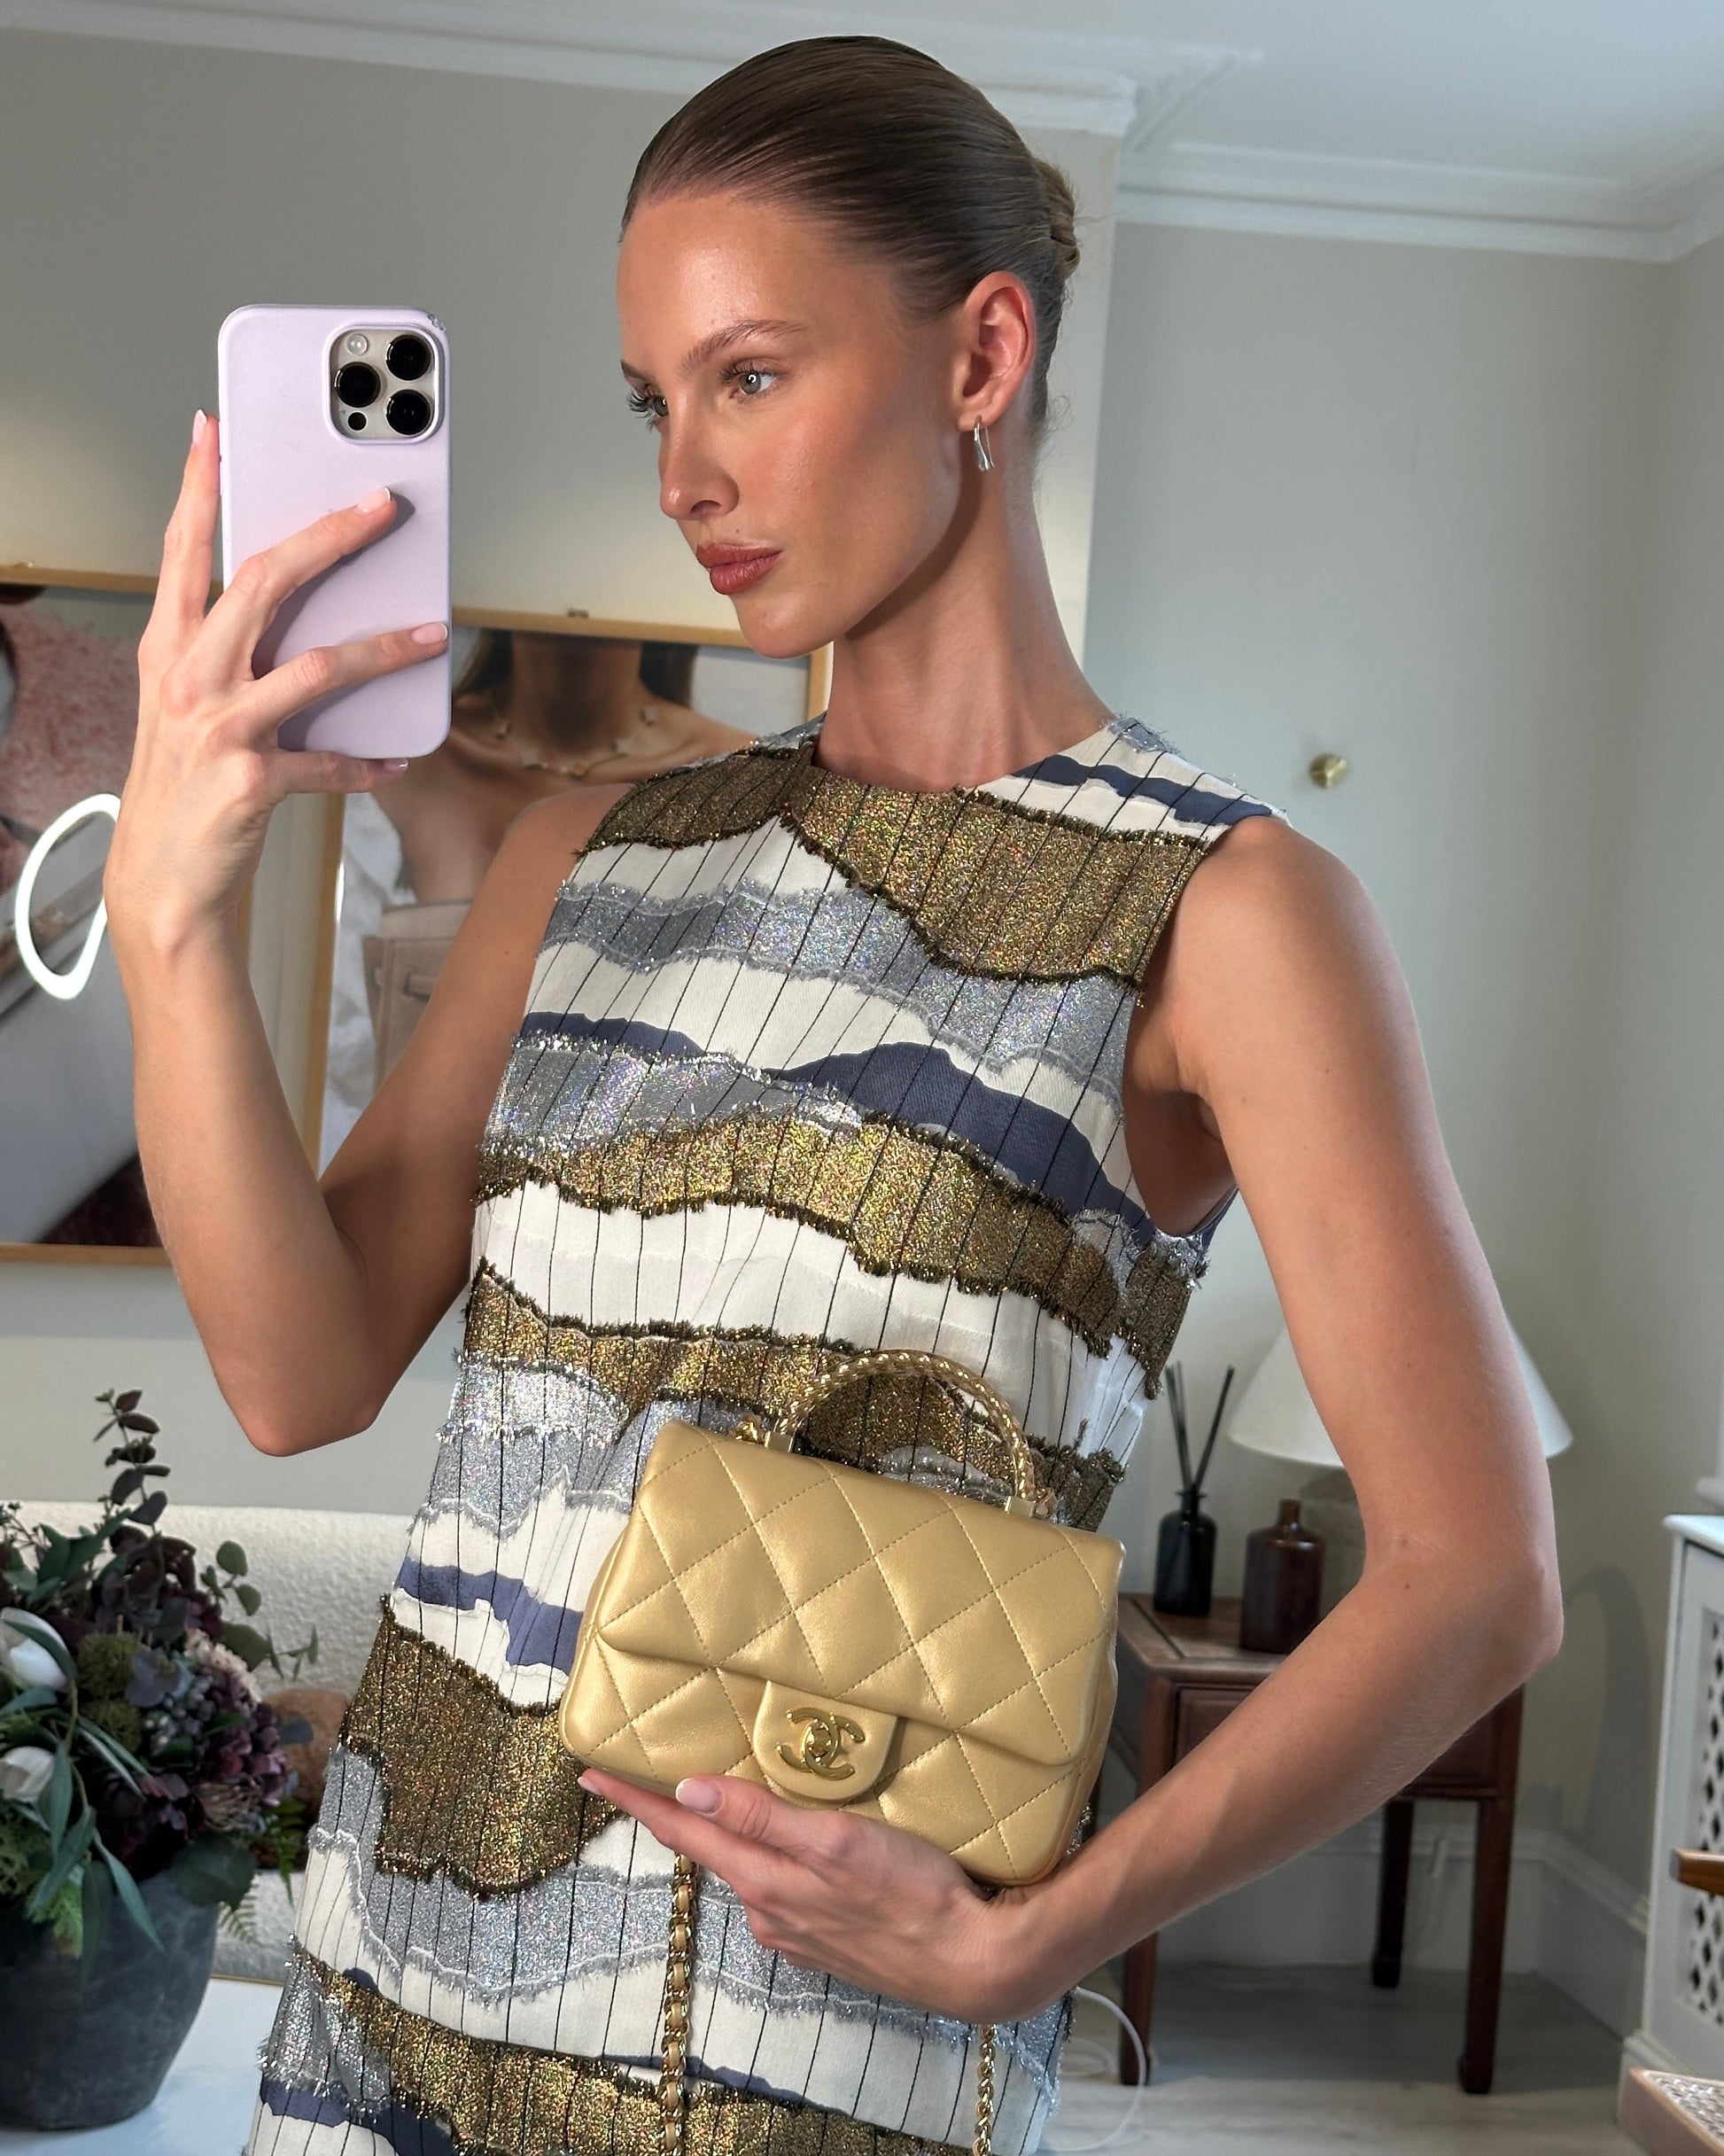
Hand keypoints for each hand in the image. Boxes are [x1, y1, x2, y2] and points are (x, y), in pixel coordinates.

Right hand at [105, 409, 449, 953]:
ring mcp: (219, 728)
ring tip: (433, 636)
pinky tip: (397, 760)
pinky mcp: (251, 780)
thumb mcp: (189, 704)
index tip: (215, 431)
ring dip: (384, 649)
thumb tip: (309, 607)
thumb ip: (232, 651)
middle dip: (331, 536)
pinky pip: (329, 761)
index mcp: (169, 649)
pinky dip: (369, 762)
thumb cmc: (184, 783)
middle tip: (382, 507)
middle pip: (266, 581)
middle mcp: (189, 678)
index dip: (199, 487)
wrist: (162, 877)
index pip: (184, 551)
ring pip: (317, 666)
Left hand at [577, 1765, 1067, 2023]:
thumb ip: (763, 1818)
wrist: (973, 1963)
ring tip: (730, 1792)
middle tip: (650, 1771)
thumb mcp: (836, 1841)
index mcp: (764, 1879)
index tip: (590, 1772)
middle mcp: (769, 1909)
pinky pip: (785, 1889)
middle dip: (679, 1812)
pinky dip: (776, 1859)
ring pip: (751, 1868)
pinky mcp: (829, 1938)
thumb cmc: (912, 1893)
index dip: (635, 1798)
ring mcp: (798, 1929)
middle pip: (711, 1849)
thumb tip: (688, 1792)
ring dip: (734, 1834)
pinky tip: (798, 1844)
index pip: (683, 1831)